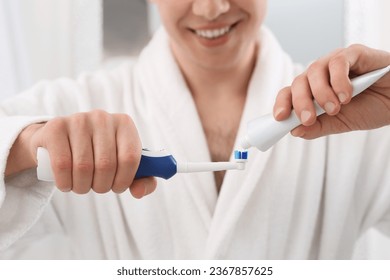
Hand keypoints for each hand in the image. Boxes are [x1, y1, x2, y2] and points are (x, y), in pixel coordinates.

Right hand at [6, 110, 155, 197]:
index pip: (130, 158)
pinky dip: (65, 182)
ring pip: (83, 167)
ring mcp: (78, 120)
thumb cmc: (97, 155)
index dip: (124, 180)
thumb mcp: (124, 165)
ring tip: (82, 185)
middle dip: (102, 186)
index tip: (117, 187)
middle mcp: (103, 117)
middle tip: (97, 187)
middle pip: (106, 164)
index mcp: (124, 124)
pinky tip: (66, 184)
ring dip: (83, 187)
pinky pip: (62, 164)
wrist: (60, 141)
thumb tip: (138, 192)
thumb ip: (143, 180)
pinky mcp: (56, 127)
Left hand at [273, 44, 389, 138]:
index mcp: (313, 90)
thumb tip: (293, 131)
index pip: (289, 93)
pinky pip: (339, 61)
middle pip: (299, 82)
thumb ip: (317, 127)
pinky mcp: (355, 53)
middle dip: (300, 102)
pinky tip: (347, 95)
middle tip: (308, 119)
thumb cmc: (369, 108)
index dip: (282, 103)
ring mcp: (336, 63)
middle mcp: (321, 75)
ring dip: (321, 93)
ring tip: (335, 109)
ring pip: (314, 70)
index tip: (280, 118)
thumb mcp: (339, 123)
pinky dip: (339, 80)